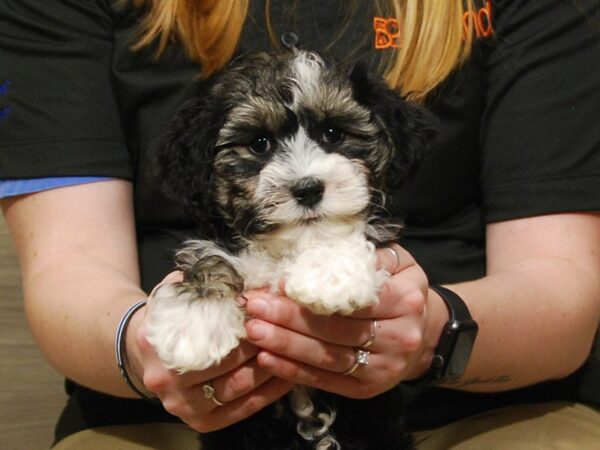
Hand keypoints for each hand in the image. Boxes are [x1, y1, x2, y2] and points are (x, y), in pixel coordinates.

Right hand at [127, 272, 293, 431]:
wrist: (144, 352)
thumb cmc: (170, 316)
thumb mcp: (177, 293)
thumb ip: (203, 284)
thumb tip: (246, 279)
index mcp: (158, 342)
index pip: (213, 333)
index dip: (246, 321)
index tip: (269, 309)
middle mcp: (165, 378)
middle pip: (228, 364)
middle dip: (262, 344)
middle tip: (287, 329)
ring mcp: (182, 405)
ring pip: (238, 388)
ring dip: (270, 368)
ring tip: (292, 349)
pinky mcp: (199, 423)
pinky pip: (242, 410)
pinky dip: (269, 393)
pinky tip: (288, 376)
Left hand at [243, 245, 442, 397]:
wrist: (427, 334)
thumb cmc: (401, 290)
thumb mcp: (398, 263)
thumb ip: (367, 257)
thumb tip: (322, 253)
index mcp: (405, 301)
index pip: (351, 300)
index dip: (310, 295)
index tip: (274, 286)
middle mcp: (399, 338)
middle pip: (336, 330)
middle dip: (290, 320)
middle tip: (253, 308)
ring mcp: (383, 369)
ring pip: (328, 358)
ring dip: (286, 346)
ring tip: (253, 332)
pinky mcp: (368, 390)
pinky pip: (326, 381)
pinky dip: (294, 371)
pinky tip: (267, 359)